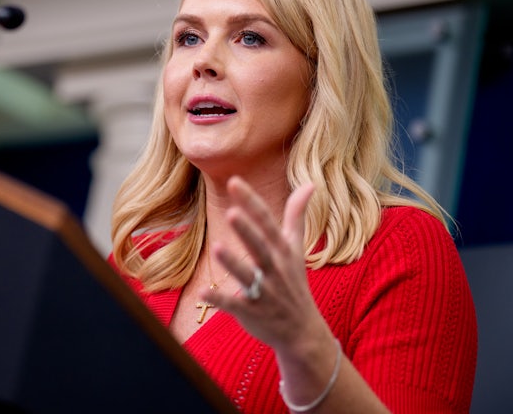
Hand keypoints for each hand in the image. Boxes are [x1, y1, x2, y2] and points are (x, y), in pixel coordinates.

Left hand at [202, 176, 322, 350]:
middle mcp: (274, 269)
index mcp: (282, 251)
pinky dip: (219, 300)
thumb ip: (297, 215)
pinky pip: (234, 305)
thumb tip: (309, 184)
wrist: (303, 332)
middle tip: (232, 212)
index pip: (267, 222)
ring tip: (216, 247)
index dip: (251, 202)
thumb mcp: (297, 248)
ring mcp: (264, 292)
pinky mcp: (251, 313)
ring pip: (247, 276)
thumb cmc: (294, 283)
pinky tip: (202, 292)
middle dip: (247, 231)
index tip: (234, 181)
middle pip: (260, 247)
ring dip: (233, 263)